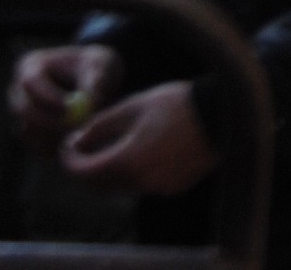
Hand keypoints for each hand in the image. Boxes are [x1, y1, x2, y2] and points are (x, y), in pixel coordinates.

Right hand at [10, 44, 120, 151]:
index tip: (70, 109)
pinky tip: (81, 136)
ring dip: (58, 134)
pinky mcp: (28, 135)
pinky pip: (38, 147)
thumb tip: (91, 102)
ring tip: (88, 126)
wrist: (94, 84)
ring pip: (32, 131)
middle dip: (50, 122)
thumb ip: (97, 82)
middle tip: (75, 129)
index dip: (48, 97)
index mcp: (32, 66)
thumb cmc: (96, 68)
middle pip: (23, 110)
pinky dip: (59, 146)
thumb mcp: (102, 66)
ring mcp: (19, 115)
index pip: (30, 82)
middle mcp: (18, 91)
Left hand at [58, 81, 216, 194]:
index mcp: (128, 160)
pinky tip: (147, 151)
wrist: (224, 113)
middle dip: (89, 167)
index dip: (70, 160)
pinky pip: (145, 185)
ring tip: (119, 145)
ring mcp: (160, 187)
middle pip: (100, 184)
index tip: (66, 147)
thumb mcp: (133, 106)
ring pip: (122, 186)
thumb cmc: (178, 104)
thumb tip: (76, 139)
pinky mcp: (176, 187)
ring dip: (113, 170)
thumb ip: (100, 126)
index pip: (84, 171)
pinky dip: (137, 173)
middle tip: (87, 148)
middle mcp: (141, 181)